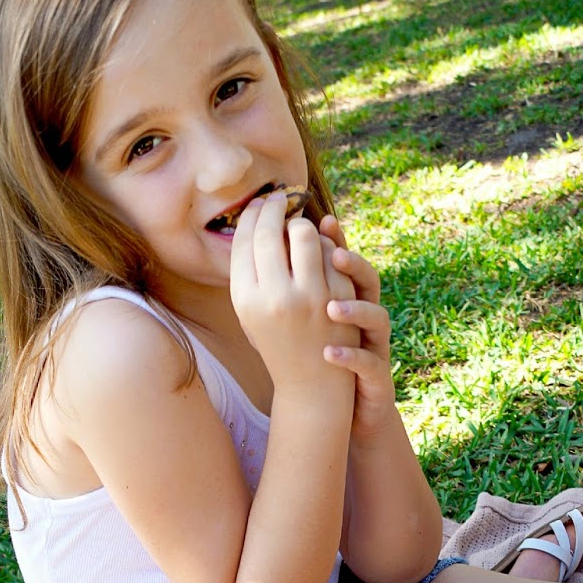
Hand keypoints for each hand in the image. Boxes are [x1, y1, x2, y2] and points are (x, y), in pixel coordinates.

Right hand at [230, 193, 357, 402]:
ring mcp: (310, 298)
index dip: (251, 215)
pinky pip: (331, 253)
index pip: (245, 241)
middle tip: (279, 198)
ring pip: (304, 234)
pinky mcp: (338, 298)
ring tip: (299, 225)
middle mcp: (275, 297)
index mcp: (247, 300)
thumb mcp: (252, 314)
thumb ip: (251, 273)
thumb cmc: (278, 343)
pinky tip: (321, 246)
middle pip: (271, 231)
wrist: (311, 384)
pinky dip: (326, 245)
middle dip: (275, 207)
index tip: (258, 203)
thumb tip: (257, 220)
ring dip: (302, 224)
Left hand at [318, 216, 396, 442]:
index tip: (321, 220)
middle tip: (333, 254)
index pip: (346, 263)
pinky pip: (369, 363)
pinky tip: (329, 355)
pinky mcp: (376, 376)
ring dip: (355, 310)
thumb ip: (300, 289)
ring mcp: (374, 345)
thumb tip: (270, 248)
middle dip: (353, 264)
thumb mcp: (311, 319)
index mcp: (348, 299)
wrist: (341, 408)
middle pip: (369, 281)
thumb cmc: (324, 356)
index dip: (337, 241)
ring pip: (377, 318)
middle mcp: (366, 316)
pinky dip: (350, 358)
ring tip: (331, 308)